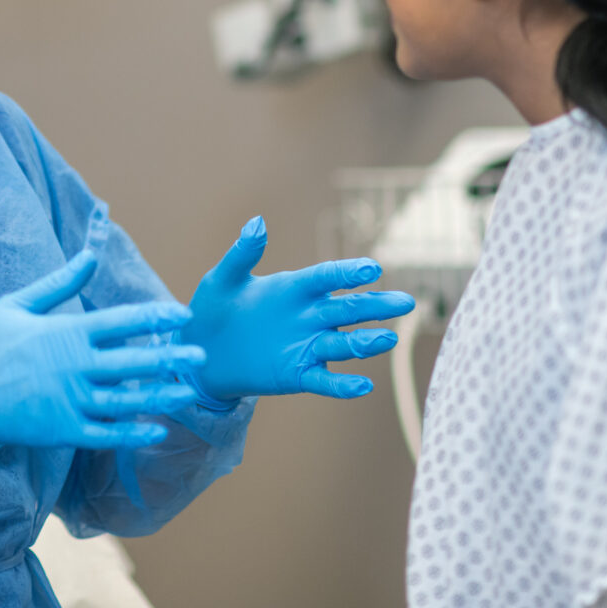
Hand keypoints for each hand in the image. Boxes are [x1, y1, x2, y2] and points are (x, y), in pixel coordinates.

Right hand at [0, 248, 207, 464]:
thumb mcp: (18, 304)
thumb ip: (60, 283)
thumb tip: (90, 255)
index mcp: (65, 332)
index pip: (123, 321)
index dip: (157, 316)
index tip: (183, 315)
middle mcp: (73, 366)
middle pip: (134, 360)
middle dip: (171, 357)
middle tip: (201, 356)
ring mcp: (68, 401)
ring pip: (126, 400)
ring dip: (160, 396)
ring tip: (189, 393)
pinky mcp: (60, 431)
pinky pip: (105, 435)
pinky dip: (132, 433)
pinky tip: (156, 430)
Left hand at [179, 216, 415, 402]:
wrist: (200, 352)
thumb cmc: (213, 309)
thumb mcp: (222, 279)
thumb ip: (242, 254)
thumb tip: (258, 222)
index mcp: (294, 288)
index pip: (327, 278)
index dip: (348, 273)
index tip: (371, 268)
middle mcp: (308, 316)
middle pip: (348, 309)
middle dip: (376, 305)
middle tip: (406, 302)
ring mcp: (306, 346)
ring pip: (343, 345)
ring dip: (366, 343)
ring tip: (388, 339)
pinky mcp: (297, 374)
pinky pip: (325, 380)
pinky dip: (343, 385)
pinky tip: (363, 385)